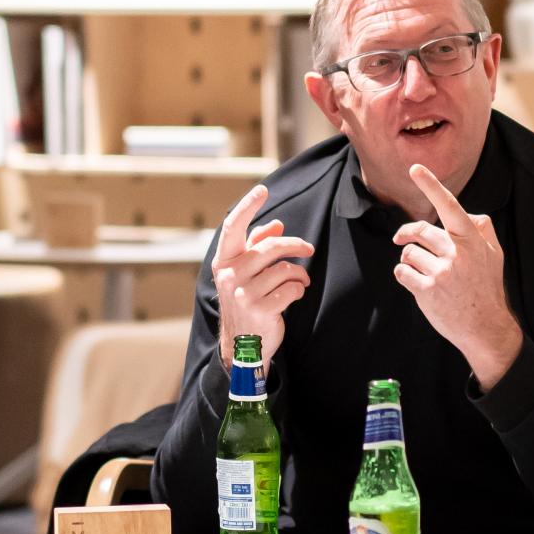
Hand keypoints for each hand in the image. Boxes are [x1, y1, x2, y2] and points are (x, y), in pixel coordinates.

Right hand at [211, 184, 314, 369]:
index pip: (234, 227)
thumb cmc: (247, 301)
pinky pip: (292, 288)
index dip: (248, 206)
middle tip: (308, 248)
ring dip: (299, 273)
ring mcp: (244, 294)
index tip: (263, 190)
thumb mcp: (246, 273)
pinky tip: (294, 295)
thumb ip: (257, 247)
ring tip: (300, 280)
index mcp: (225, 262)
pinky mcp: (260, 309)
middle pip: (271, 247)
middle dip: (295, 245)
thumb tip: (276, 224)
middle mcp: (231, 275)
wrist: (242, 344)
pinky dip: (299, 289)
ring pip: (285, 269)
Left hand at [392, 164, 522, 391]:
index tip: (416, 169)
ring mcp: (441, 272)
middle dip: (407, 234)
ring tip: (424, 273)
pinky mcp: (427, 291)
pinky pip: (402, 272)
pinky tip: (418, 285)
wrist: (485, 327)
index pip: (449, 206)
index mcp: (471, 239)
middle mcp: (456, 253)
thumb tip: (468, 213)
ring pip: (408, 253)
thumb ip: (481, 230)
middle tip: (401, 239)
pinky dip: (404, 276)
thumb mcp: (494, 255)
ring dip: (410, 260)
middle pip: (419, 231)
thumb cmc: (487, 288)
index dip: (431, 186)